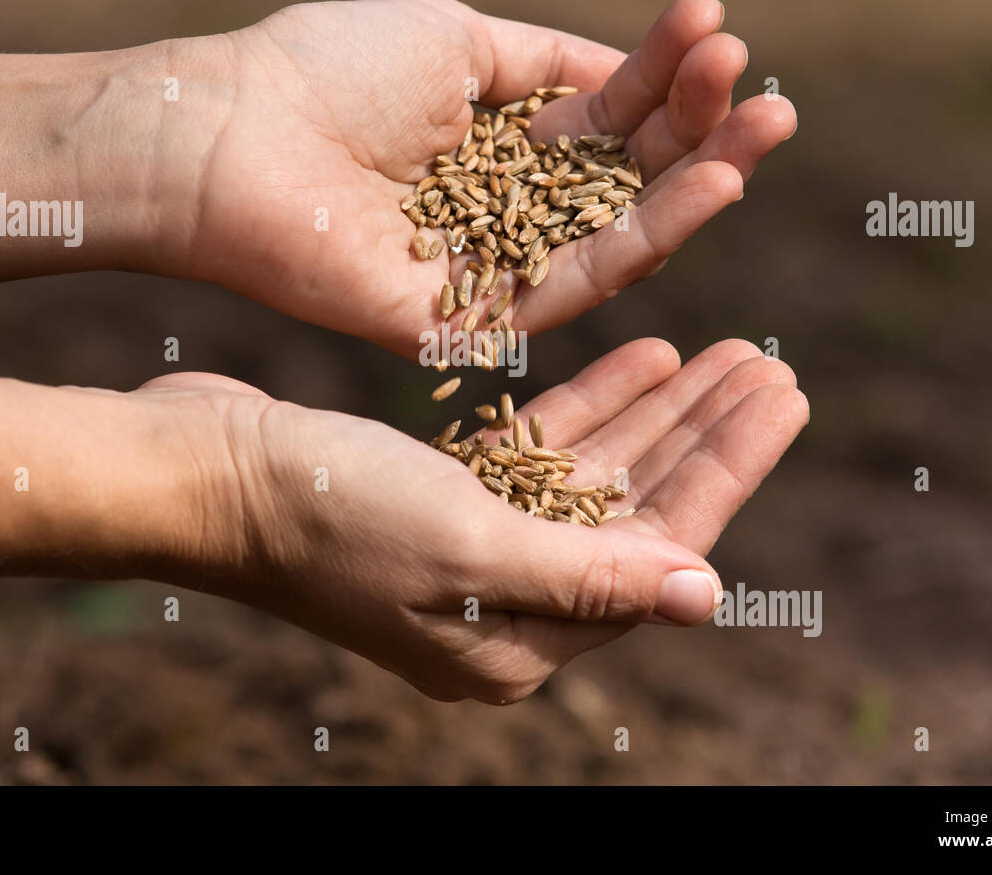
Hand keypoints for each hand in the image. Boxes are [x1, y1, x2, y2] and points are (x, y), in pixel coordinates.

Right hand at [143, 337, 807, 702]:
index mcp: (522, 639)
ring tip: (726, 352)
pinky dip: (591, 405)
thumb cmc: (330, 514)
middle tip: (773, 367)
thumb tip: (704, 596)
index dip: (727, 470)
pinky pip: (542, 451)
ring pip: (596, 475)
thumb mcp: (467, 549)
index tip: (785, 393)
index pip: (658, 549)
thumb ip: (589, 575)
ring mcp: (475, 548)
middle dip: (706, 439)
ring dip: (658, 414)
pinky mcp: (444, 495)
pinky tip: (645, 355)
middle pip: (638, 511)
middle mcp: (507, 603)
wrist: (206, 474)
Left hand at [175, 0, 796, 357]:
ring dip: (694, 185)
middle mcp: (501, 212)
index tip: (717, 28)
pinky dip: (644, 239)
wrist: (230, 138)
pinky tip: (706, 187)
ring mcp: (489, 270)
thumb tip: (629, 62)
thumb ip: (548, 61)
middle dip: (699, 135)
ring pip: (615, 237)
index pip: (601, 119)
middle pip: (623, 182)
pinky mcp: (472, 325)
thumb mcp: (456, 36)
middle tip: (773, 96)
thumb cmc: (325, 70)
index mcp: (494, 142)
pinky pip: (574, 286)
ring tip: (762, 131)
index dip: (662, 79)